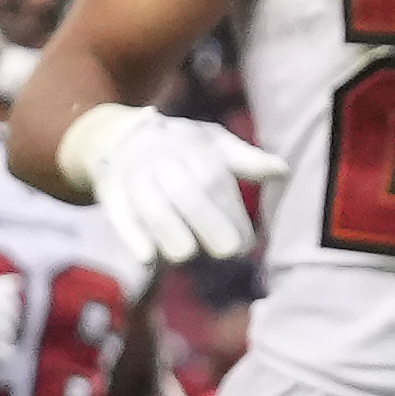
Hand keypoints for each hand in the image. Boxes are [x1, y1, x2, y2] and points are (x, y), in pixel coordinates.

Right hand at [53, 104, 284, 269]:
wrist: (119, 136)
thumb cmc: (181, 147)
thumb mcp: (214, 144)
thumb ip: (246, 160)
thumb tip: (283, 172)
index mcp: (192, 146)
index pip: (214, 180)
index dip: (232, 214)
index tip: (246, 243)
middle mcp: (162, 159)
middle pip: (187, 194)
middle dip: (210, 226)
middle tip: (227, 251)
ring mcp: (134, 177)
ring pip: (154, 211)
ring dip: (174, 237)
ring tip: (189, 253)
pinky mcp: (111, 195)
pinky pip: (120, 219)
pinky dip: (133, 239)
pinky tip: (149, 259)